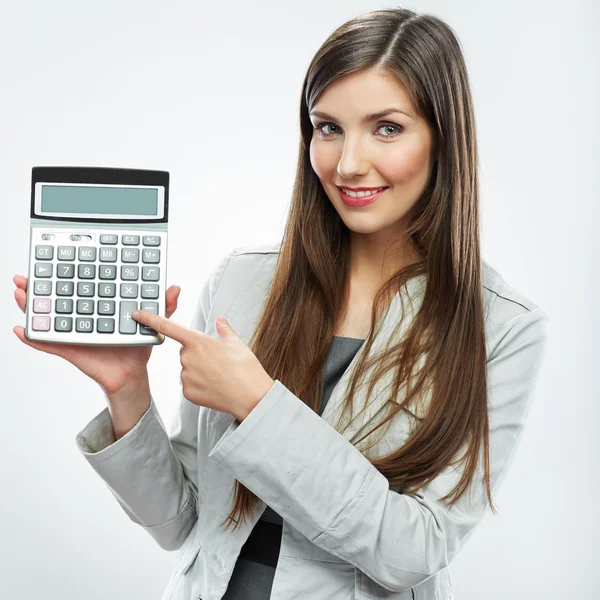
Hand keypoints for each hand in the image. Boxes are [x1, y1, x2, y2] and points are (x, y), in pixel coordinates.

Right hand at [13, 274, 181, 394]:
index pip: (82, 287)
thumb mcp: (153, 324)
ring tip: (19, 294)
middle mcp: (84, 318)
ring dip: (32, 306)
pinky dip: (34, 338)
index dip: (68, 274)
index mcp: (100, 308)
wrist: (132, 374)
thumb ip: (164, 306)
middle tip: (27, 275)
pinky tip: (21, 329)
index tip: (55, 260)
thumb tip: (175, 287)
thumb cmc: (138, 346)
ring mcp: (75, 333)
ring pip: (49, 318)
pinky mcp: (71, 350)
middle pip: (59, 298)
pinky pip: (49, 344)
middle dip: (41, 286)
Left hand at [131, 310, 274, 420]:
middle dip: (198, 354)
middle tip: (218, 361)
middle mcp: (188, 358)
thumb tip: (220, 320)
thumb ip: (225, 330)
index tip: (137, 314)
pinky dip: (199, 385)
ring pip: (187, 368)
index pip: (169, 327)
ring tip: (219, 376)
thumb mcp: (238, 344)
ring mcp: (186, 376)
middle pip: (185, 351)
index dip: (151, 319)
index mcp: (199, 342)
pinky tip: (214, 387)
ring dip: (199, 370)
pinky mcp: (187, 393)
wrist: (251, 397)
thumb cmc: (246, 369)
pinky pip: (189, 384)